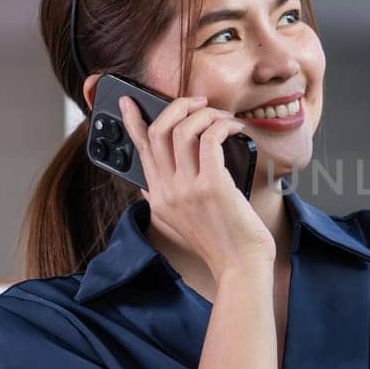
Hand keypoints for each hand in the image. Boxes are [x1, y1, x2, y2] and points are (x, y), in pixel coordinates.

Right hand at [118, 94, 275, 277]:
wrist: (240, 267)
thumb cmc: (221, 242)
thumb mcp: (180, 223)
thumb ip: (164, 200)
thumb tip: (149, 182)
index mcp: (158, 198)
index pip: (140, 150)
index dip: (132, 121)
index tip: (129, 101)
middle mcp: (167, 192)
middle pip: (157, 132)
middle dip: (176, 107)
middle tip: (197, 102)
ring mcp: (187, 189)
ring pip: (182, 130)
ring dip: (205, 114)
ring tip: (223, 117)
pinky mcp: (211, 186)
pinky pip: (209, 139)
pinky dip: (222, 126)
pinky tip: (235, 129)